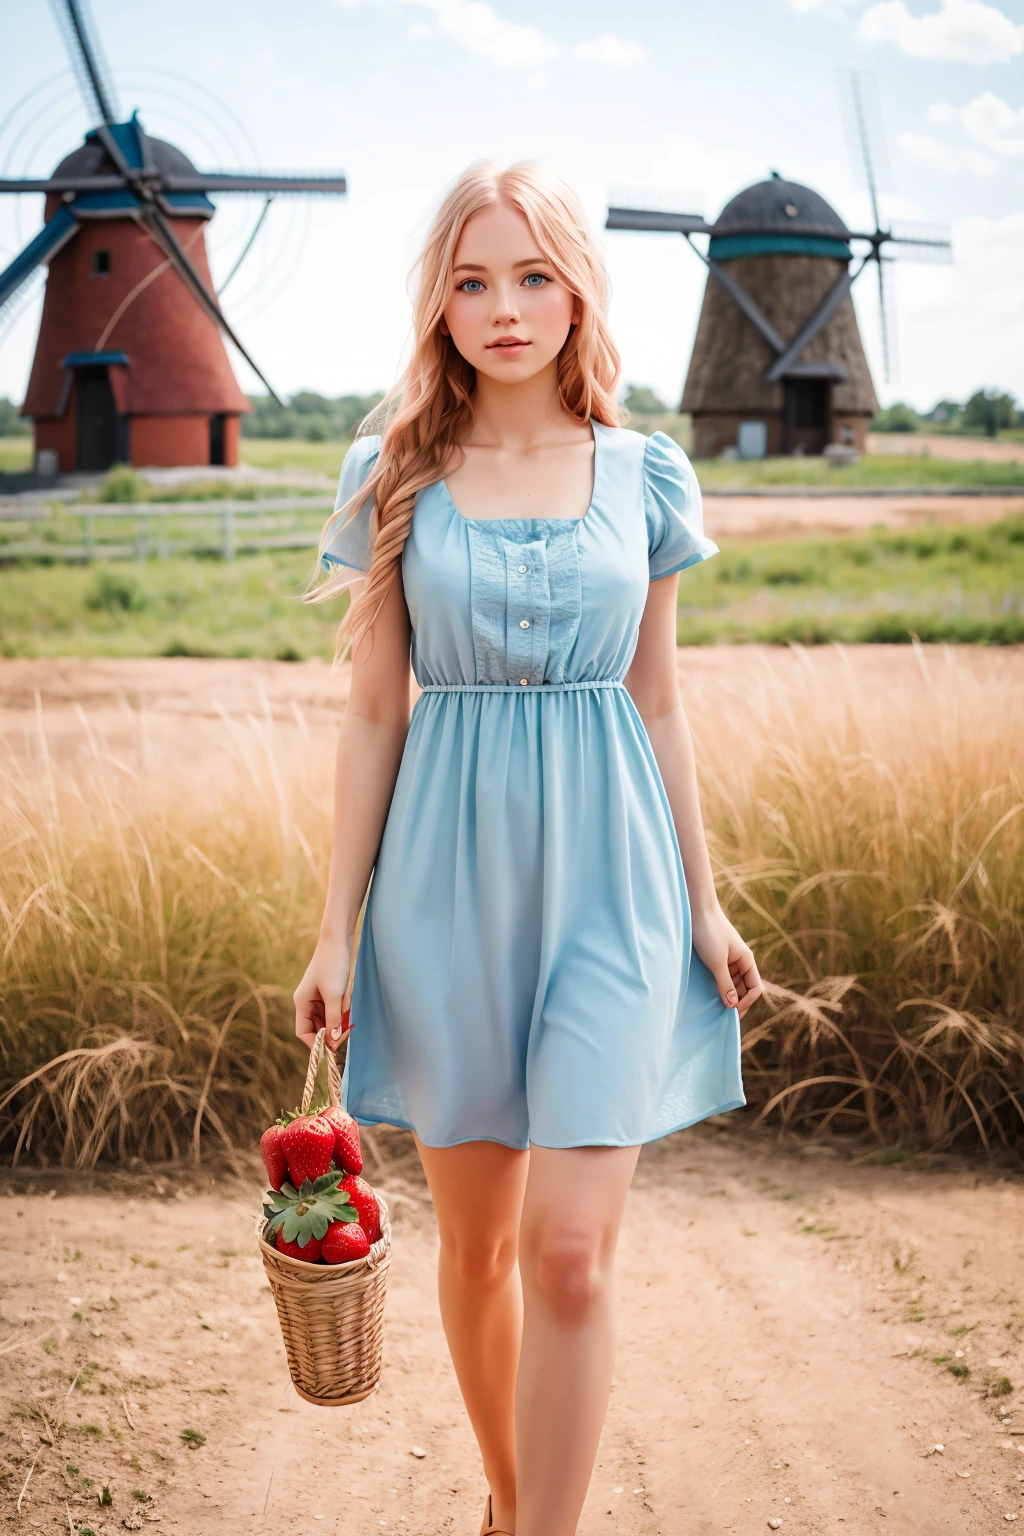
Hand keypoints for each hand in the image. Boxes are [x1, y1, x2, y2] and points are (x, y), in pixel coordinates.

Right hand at [293, 934, 352, 1050]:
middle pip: (317, 1028)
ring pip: (328, 1019)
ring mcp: (317, 998)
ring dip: (339, 1017)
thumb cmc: (333, 966)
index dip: (316, 1043)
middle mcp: (306, 1002)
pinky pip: (335, 1009)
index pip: (303, 1033)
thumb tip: (332, 1041)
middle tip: (347, 1029)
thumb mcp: (334, 995)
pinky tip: (348, 996)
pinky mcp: (327, 993)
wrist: (338, 941)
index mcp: (301, 1003)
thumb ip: (333, 1020)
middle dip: (332, 1029)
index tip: (332, 1047)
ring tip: (347, 1003)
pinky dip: (342, 1008)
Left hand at [691, 903, 761, 1016]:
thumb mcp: (717, 962)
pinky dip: (719, 986)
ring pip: (733, 984)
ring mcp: (728, 960)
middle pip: (745, 988)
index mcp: (747, 960)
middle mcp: (740, 961)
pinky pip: (722, 977)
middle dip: (737, 1001)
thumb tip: (733, 1004)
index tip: (731, 1010)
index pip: (755, 988)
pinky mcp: (716, 958)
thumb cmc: (709, 933)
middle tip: (723, 1014)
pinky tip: (710, 993)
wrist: (696, 910)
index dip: (746, 1002)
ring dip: (728, 994)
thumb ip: (725, 984)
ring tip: (715, 1005)